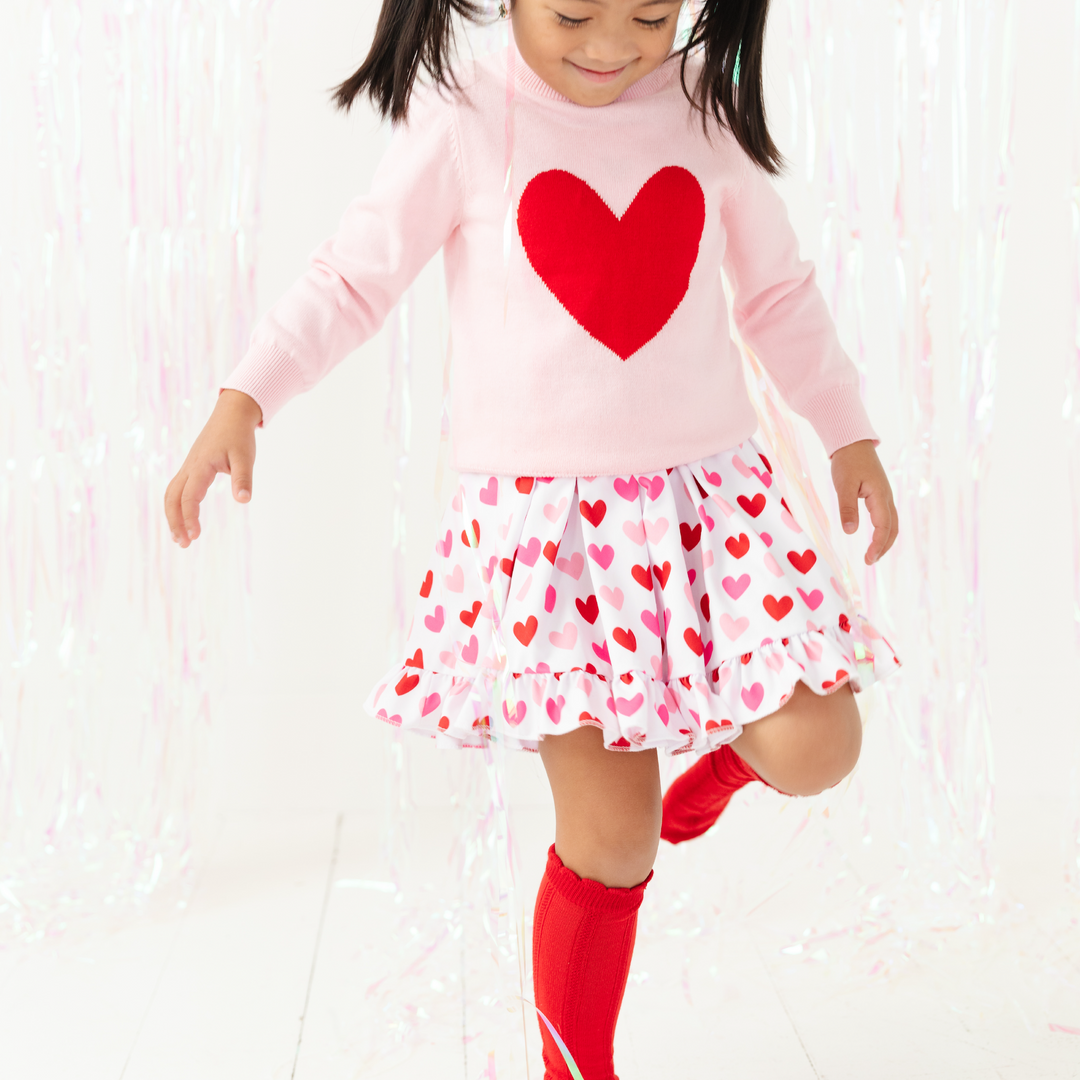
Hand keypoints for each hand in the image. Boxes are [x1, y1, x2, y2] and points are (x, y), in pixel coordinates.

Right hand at [164, 390, 262, 547]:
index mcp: (201, 466)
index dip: (189, 518)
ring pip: (171, 494)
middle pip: (172, 498)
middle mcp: (189, 467)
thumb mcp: (245, 457)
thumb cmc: (239, 436)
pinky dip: (177, 506)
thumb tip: (243, 500)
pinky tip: (185, 519)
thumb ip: (243, 478)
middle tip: (184, 544)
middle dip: (175, 522)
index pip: (189, 497)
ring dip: (173, 516)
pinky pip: (177, 489)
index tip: (195, 536)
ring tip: (182, 538)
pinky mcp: (191, 468)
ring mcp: (188, 467)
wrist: (231, 414)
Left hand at [830, 439, 897, 564]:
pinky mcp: (879, 495)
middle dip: (884, 547)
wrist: (853, 443)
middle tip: (870, 561)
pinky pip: (886, 517)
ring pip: (892, 523)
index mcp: (880, 496)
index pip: (884, 526)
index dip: (878, 545)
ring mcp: (885, 496)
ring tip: (873, 555)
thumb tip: (850, 532)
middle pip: (893, 528)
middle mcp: (886, 498)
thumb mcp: (844, 485)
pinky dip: (883, 531)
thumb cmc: (848, 462)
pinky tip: (875, 537)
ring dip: (885, 540)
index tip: (868, 559)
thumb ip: (847, 508)